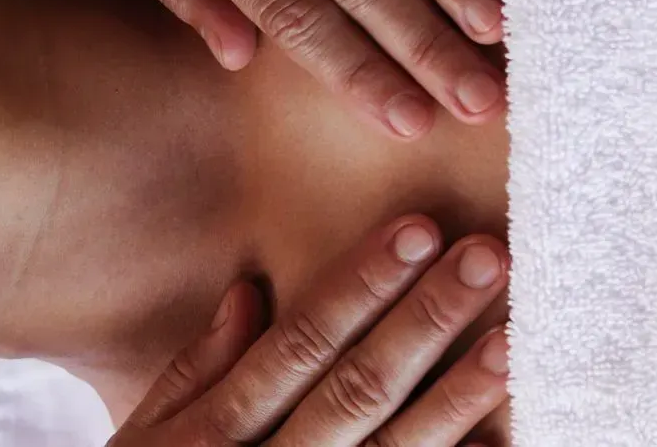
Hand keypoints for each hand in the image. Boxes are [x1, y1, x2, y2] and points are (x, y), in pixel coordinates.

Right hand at [108, 215, 509, 445]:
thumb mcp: (145, 437)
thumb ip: (193, 369)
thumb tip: (248, 293)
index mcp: (218, 433)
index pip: (301, 343)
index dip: (361, 285)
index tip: (415, 230)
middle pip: (359, 388)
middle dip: (425, 321)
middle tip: (486, 259)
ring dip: (457, 398)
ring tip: (511, 342)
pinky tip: (500, 442)